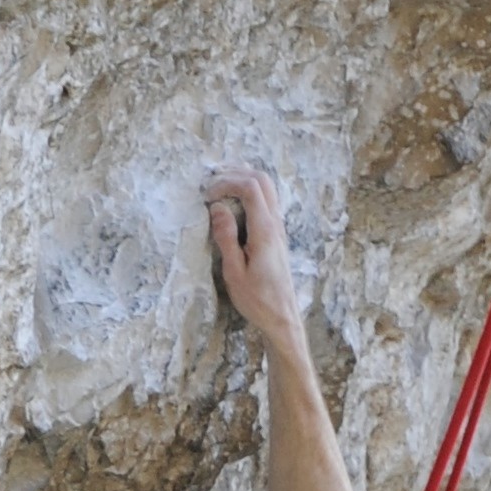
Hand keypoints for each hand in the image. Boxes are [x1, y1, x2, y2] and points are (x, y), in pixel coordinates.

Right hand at [205, 163, 301, 346]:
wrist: (282, 317)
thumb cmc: (257, 301)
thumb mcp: (234, 273)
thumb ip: (226, 238)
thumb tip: (217, 208)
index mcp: (264, 231)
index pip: (250, 187)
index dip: (226, 182)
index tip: (208, 196)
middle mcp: (275, 224)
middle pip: (261, 179)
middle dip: (235, 173)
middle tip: (212, 181)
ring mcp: (279, 227)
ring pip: (267, 187)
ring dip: (244, 179)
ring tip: (221, 184)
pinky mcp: (277, 234)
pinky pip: (267, 200)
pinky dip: (250, 192)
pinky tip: (234, 200)